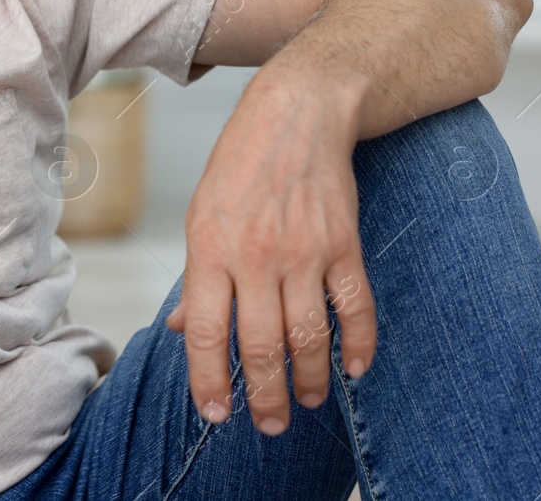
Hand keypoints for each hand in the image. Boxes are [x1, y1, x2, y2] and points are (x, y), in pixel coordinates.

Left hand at [165, 60, 376, 433]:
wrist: (296, 114)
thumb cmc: (240, 166)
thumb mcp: (201, 215)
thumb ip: (198, 277)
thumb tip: (181, 330)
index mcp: (210, 250)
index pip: (204, 332)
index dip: (208, 380)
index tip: (215, 413)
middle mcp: (255, 257)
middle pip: (260, 346)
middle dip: (264, 397)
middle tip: (269, 425)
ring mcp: (303, 253)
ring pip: (309, 338)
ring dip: (310, 381)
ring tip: (306, 402)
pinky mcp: (343, 246)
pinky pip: (356, 309)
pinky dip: (359, 345)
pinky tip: (353, 369)